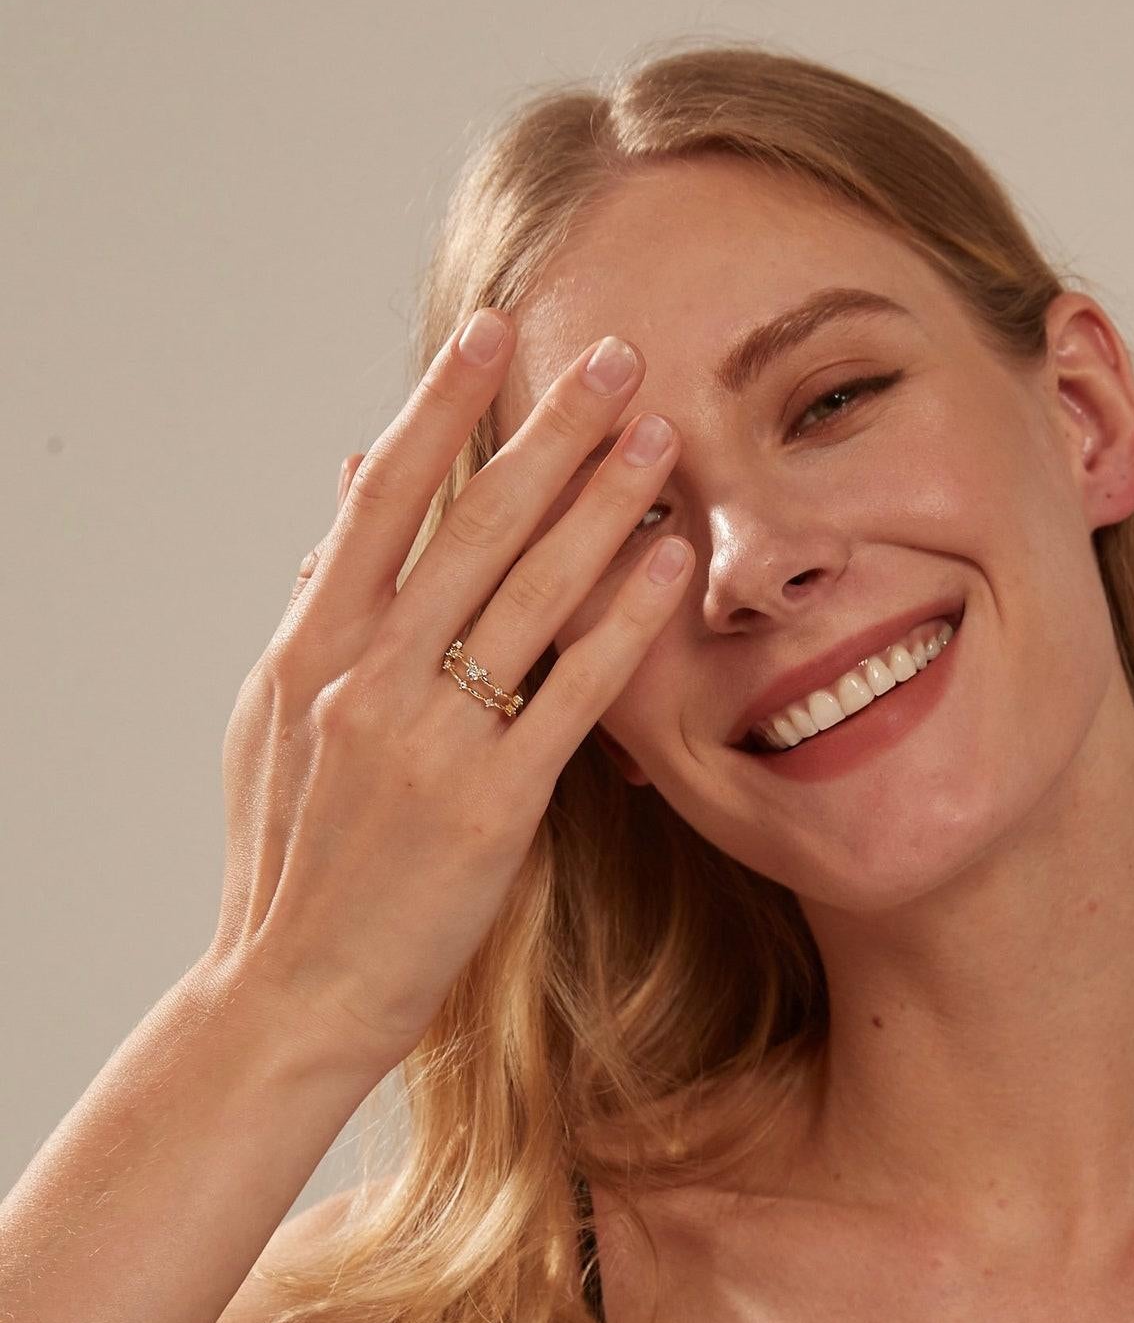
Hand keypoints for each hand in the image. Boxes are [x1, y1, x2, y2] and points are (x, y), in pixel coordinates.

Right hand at [210, 312, 689, 1073]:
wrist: (289, 990)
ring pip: (528, 593)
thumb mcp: (273, 719)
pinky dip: (621, 622)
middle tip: (619, 355)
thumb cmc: (288, 853)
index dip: (441, 407)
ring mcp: (427, 739)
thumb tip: (334, 513)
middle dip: (550, 429)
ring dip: (601, 503)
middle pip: (474, 524)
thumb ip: (316, 611)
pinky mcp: (490, 806)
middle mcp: (364, 675)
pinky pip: (570, 694)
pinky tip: (670, 562)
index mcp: (311, 644)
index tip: (494, 331)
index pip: (384, 497)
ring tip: (661, 434)